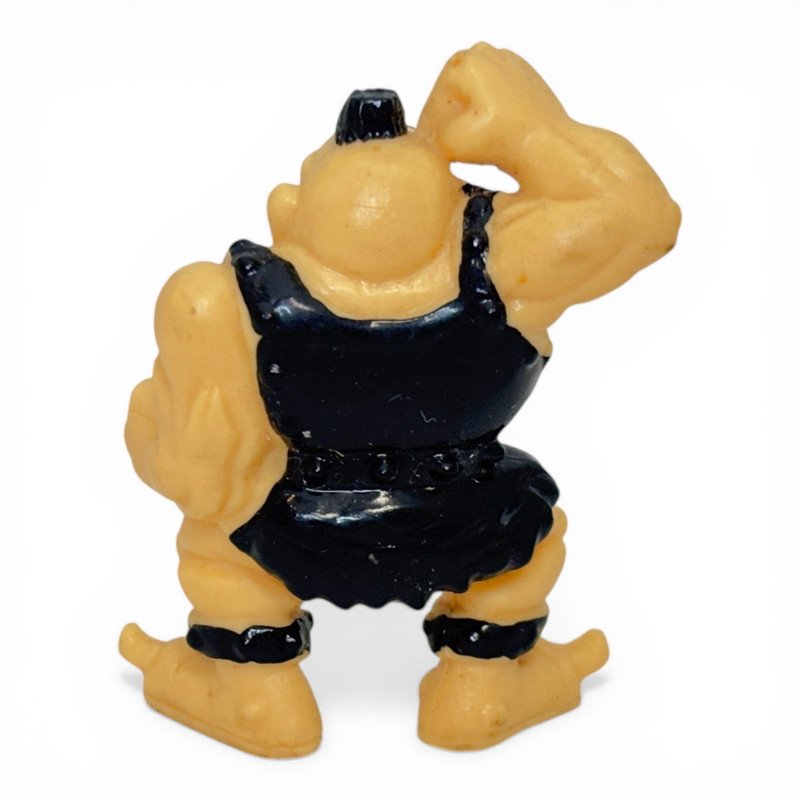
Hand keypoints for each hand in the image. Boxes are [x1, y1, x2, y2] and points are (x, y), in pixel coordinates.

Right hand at [419, 43, 567, 169]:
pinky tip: (495, 139)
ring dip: (470, 121)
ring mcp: (509, 64)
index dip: (430, 132)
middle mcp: (487, 55)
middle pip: (456, 96)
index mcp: (464, 63)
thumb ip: (430, 138)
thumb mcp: (450, 143)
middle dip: (451, 124)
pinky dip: (493, 116)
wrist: (548, 144)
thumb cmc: (505, 139)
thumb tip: (428, 140)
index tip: (430, 150)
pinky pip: (498, 98)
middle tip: (450, 152)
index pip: (435, 102)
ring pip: (477, 97)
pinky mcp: (526, 79)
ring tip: (474, 149)